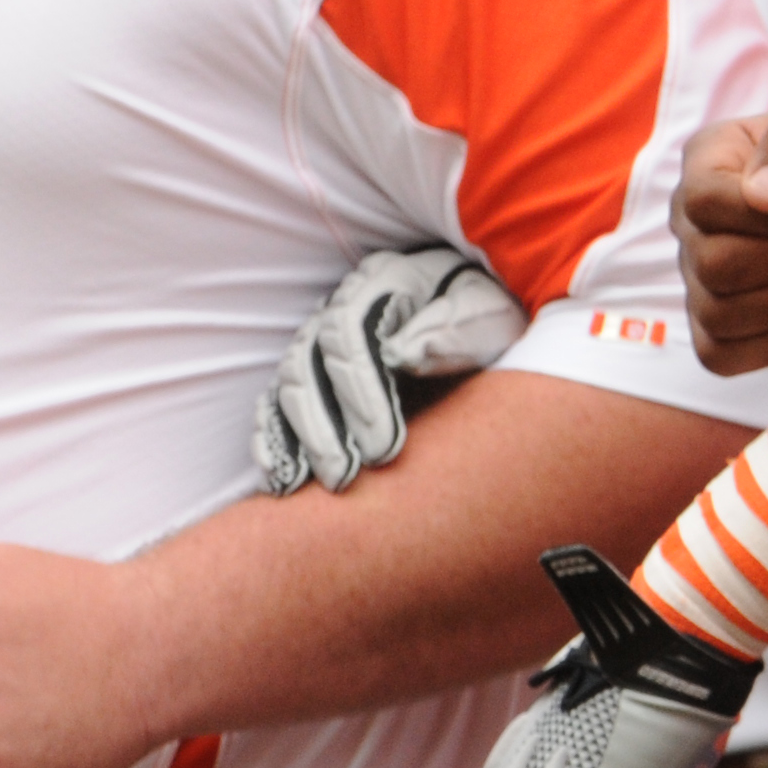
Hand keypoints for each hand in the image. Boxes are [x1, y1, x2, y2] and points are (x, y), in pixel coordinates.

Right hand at [254, 247, 525, 495]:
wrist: (487, 312)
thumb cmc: (493, 315)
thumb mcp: (491, 313)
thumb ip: (453, 328)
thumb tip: (400, 353)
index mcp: (386, 281)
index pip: (350, 333)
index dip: (360, 393)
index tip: (382, 448)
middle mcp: (344, 305)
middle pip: (309, 363)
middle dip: (323, 426)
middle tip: (345, 478)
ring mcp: (324, 336)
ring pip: (289, 385)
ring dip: (295, 438)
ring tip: (305, 486)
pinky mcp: (315, 368)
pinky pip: (279, 400)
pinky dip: (274, 437)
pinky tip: (280, 477)